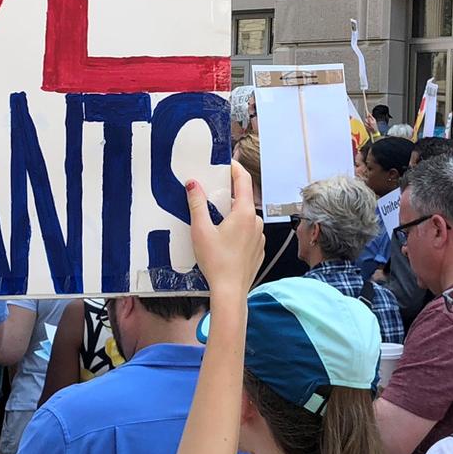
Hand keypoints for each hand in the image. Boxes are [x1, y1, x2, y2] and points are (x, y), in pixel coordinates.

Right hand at [186, 163, 261, 299]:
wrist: (231, 291)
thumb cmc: (216, 262)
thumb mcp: (200, 230)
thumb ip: (197, 204)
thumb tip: (193, 184)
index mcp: (243, 213)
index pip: (243, 180)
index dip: (235, 168)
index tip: (226, 162)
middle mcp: (255, 222)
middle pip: (242, 199)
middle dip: (227, 195)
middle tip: (211, 194)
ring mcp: (259, 236)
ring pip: (244, 217)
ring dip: (231, 214)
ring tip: (213, 221)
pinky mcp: (258, 249)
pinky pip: (247, 232)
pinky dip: (236, 230)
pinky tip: (223, 240)